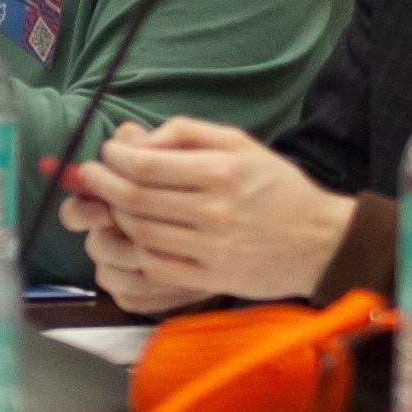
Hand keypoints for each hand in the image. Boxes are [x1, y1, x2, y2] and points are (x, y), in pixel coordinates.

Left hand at [63, 117, 355, 305]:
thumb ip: (187, 133)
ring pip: (141, 233)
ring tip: (113, 205)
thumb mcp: (239, 143)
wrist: (320, 241)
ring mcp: (212, 247)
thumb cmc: (276, 188)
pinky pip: (157, 266)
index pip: (144, 165)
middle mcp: (215, 209)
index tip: (106, 155)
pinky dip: (137, 252)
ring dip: (116, 218)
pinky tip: (135, 238)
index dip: (113, 159)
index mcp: (221, 170)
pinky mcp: (212, 278)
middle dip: (102, 186)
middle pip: (135, 199)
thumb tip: (138, 141)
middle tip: (91, 178)